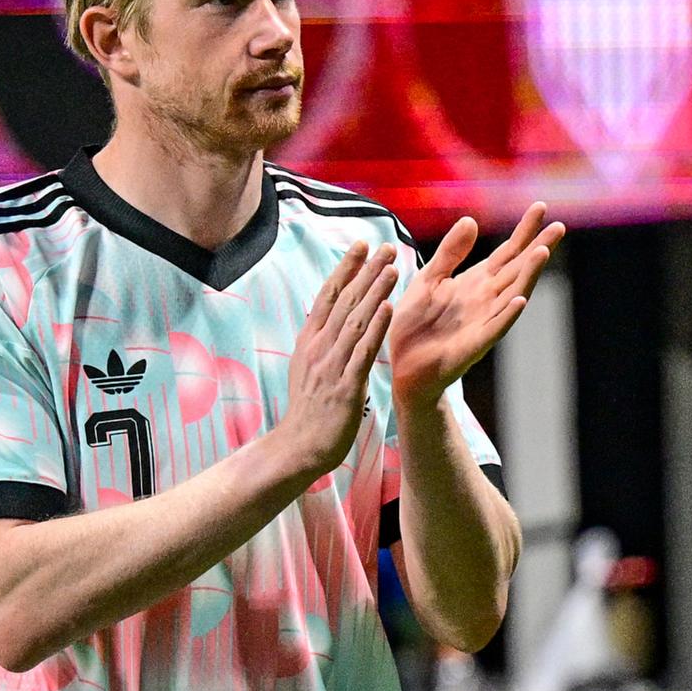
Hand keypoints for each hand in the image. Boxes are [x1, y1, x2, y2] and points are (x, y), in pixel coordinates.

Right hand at [281, 241, 397, 476]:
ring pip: (355, 320)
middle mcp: (319, 347)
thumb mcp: (307, 367)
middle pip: (344, 301)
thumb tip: (329, 319)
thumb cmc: (309, 409)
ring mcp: (331, 365)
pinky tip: (389, 308)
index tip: (361, 244)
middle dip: (365, 271)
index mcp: (309, 341)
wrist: (299, 446)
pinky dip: (376, 328)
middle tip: (386, 245)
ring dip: (374, 291)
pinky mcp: (345, 386)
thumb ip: (320, 342)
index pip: (328, 296)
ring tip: (392, 267)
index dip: (345, 268)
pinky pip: (363, 351)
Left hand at [389, 203, 564, 407]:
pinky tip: (520, 299)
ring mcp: (483, 323)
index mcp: (475, 283)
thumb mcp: (428, 279)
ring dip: (528, 275)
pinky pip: (494, 328)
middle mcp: (486, 300)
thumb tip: (471, 219)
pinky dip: (508, 314)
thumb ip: (450, 253)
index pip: (506, 253)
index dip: (524, 231)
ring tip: (541, 253)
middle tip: (559, 226)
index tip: (541, 207)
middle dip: (537, 248)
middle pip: (517, 270)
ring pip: (512, 295)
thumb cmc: (415, 325)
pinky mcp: (473, 346)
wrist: (401, 367)